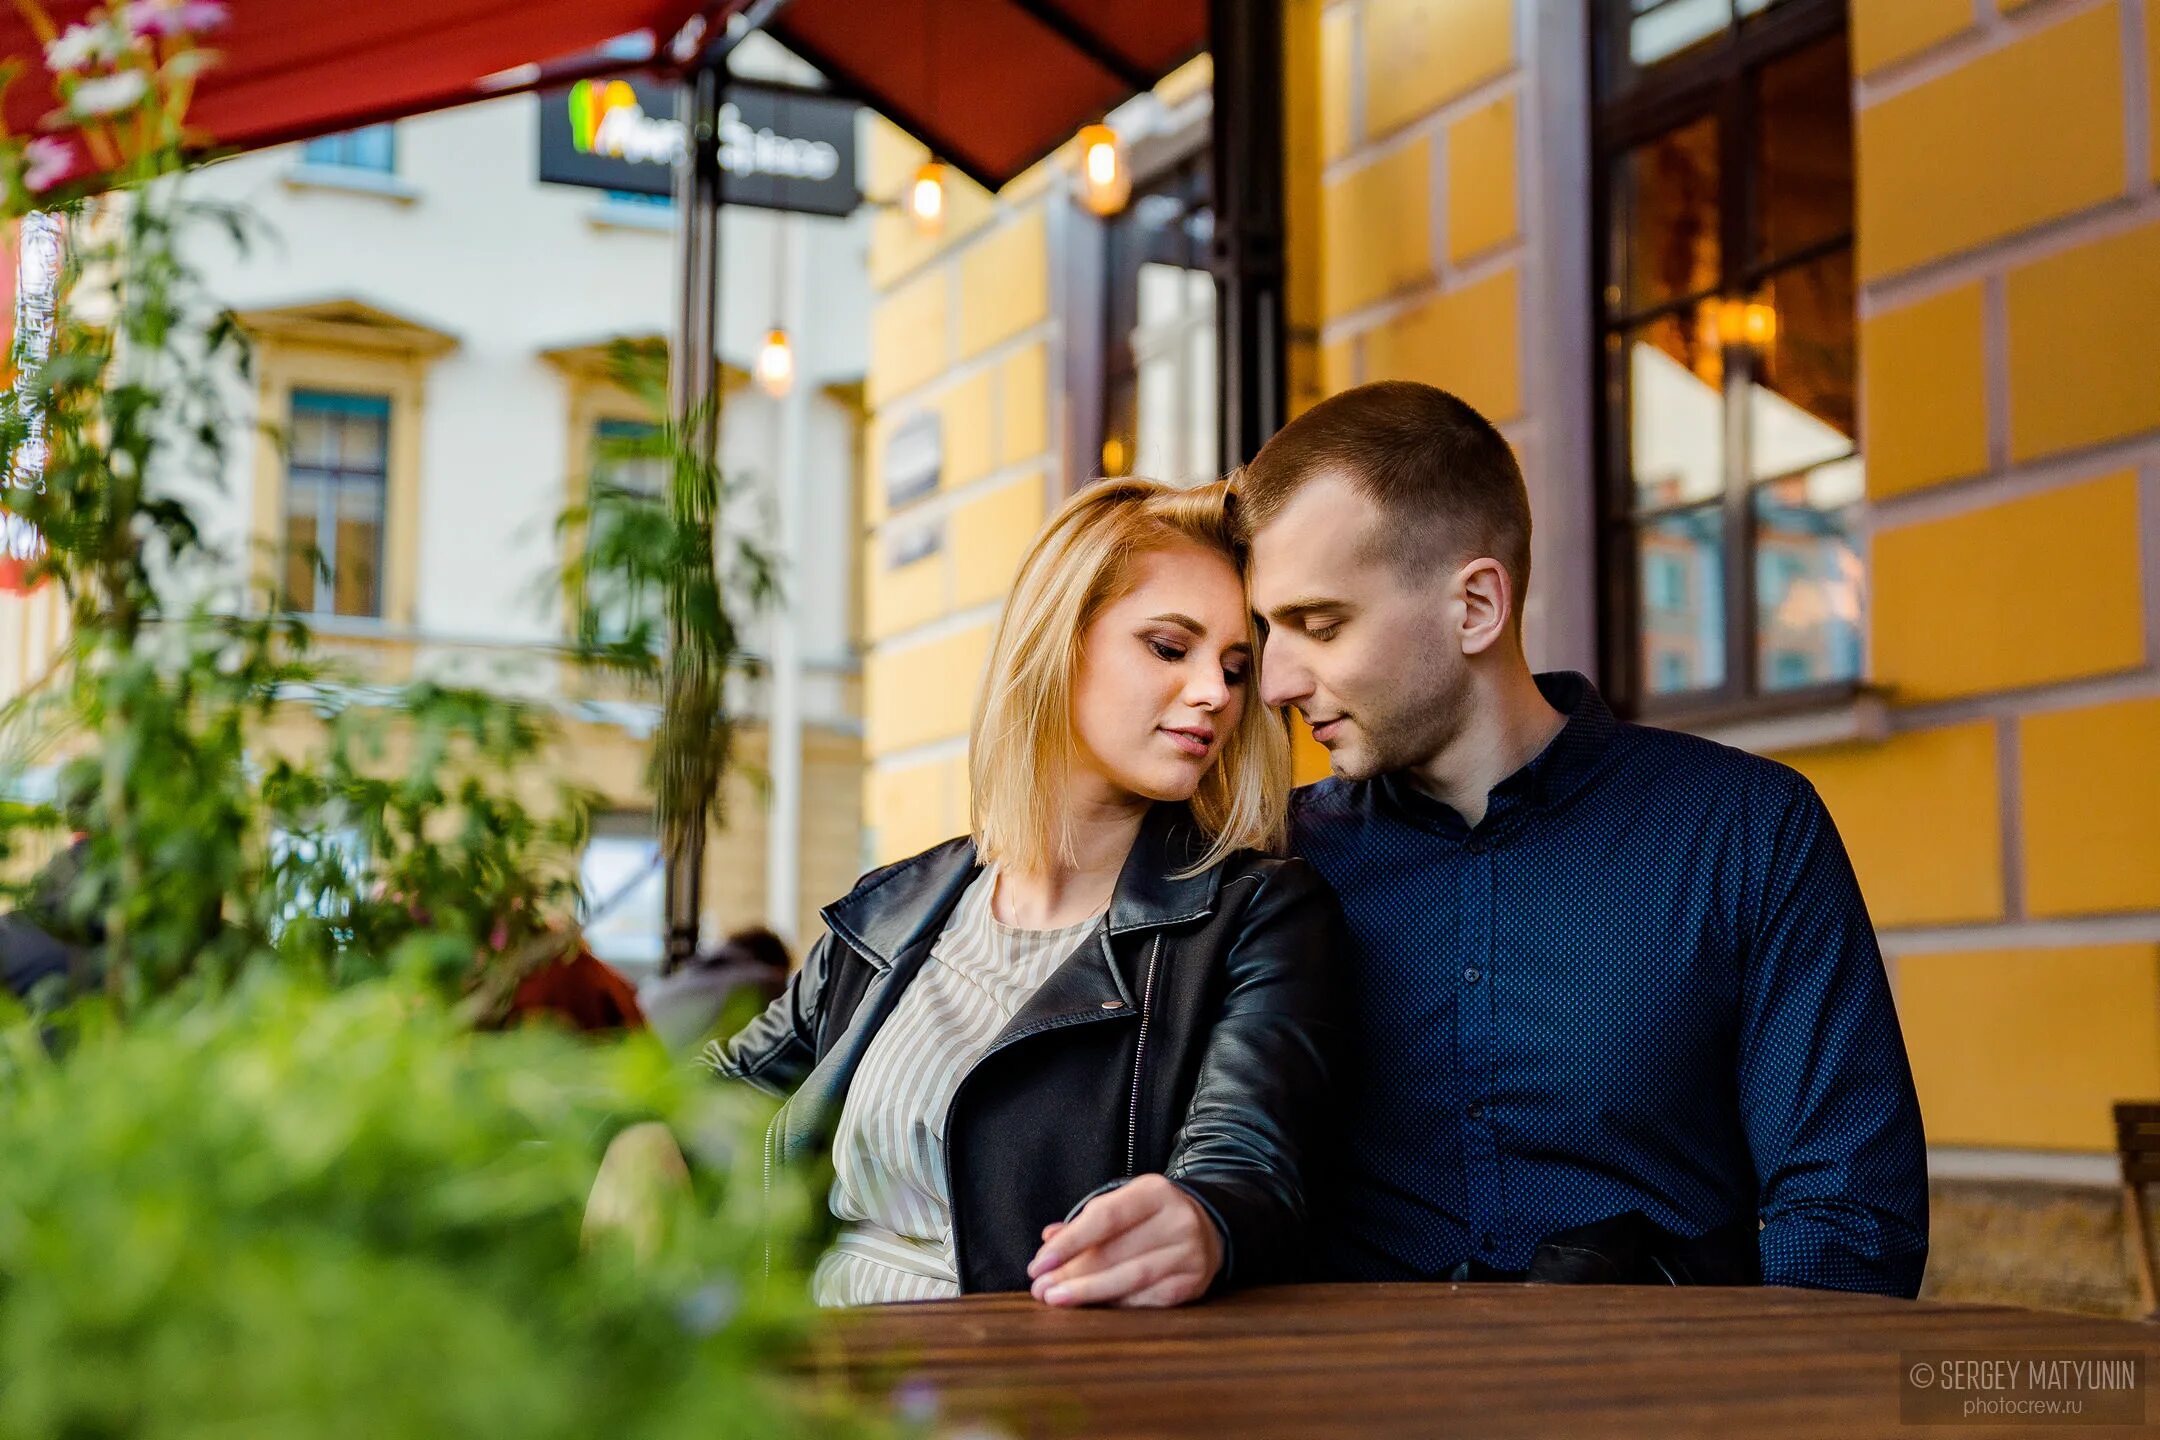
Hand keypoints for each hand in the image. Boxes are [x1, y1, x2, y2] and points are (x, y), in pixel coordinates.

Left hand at [1025, 1173, 1223, 1307]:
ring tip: (1056, 1300)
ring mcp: (1189, 1253)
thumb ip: (1086, 1221)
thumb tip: (1048, 1239)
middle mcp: (1177, 1220)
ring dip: (1088, 1292)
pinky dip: (1116, 1304)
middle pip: (1115, 1251)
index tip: (1038, 1264)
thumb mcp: (1123, 1204)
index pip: (1105, 1217)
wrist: (1207, 1228)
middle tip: (1040, 1290)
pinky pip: (1147, 1299)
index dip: (1070, 1243)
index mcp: (1154, 1192)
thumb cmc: (1150, 1216)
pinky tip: (1092, 1308)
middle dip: (1071, 1274)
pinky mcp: (1194, 1283)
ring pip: (1131, 1278)